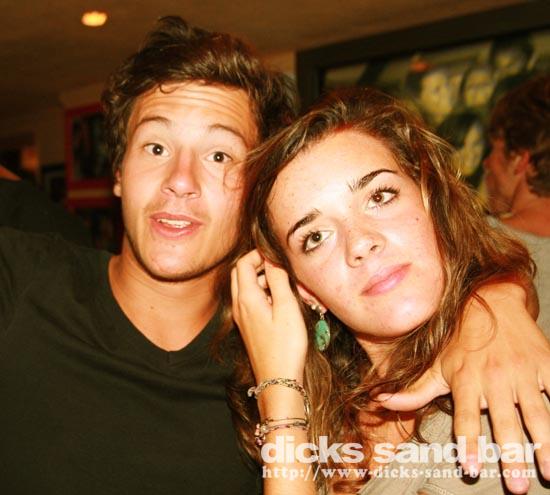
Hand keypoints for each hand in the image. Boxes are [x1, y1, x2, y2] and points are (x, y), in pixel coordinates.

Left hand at [231, 249, 307, 384]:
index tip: (276, 254)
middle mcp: (239, 306)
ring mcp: (241, 317)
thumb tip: (273, 259)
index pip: (243, 263)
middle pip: (239, 273)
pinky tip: (278, 302)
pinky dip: (261, 293)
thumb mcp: (286, 308)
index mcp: (247, 298)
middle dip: (256, 264)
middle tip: (278, 266)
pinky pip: (248, 300)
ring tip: (283, 284)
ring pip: (243, 287)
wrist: (278, 380)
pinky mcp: (247, 326)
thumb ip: (278, 280)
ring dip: (259, 279)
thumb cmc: (285, 346)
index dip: (258, 254)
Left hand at [377, 283, 549, 493]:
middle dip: (511, 455)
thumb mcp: (435, 365)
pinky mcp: (546, 364)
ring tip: (548, 472)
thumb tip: (381, 403)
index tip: (472, 469)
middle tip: (516, 486)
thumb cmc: (459, 341)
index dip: (469, 443)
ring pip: (536, 413)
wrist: (490, 302)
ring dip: (544, 444)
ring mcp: (522, 371)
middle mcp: (494, 377)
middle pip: (504, 422)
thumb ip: (414, 390)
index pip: (466, 418)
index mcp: (466, 380)